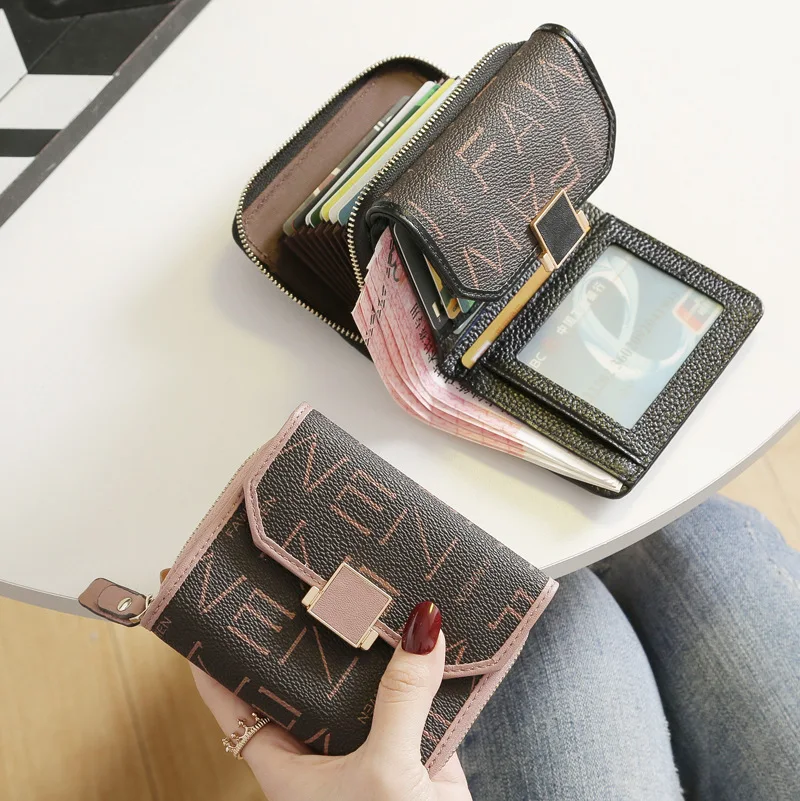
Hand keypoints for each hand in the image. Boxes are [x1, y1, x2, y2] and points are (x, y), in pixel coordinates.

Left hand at [192, 601, 472, 800]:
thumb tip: (421, 627)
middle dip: (302, 630)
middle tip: (300, 574)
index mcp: (286, 761)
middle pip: (301, 675)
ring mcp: (366, 738)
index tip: (205, 608)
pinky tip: (424, 624)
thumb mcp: (383, 772)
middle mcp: (321, 744)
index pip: (232, 701)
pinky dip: (416, 660)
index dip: (215, 657)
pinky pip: (410, 689)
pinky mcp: (411, 739)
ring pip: (359, 678)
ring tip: (366, 584)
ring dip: (367, 641)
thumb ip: (401, 697)